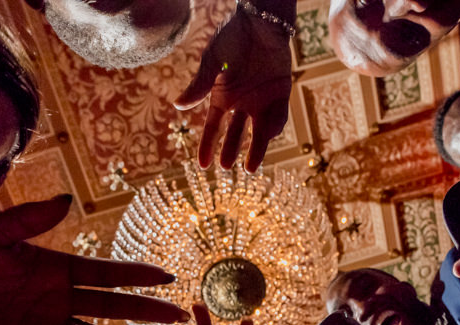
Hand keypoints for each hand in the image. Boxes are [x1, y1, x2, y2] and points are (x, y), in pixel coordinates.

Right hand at [174, 8, 291, 171]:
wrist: (260, 21)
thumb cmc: (232, 38)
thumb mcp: (213, 62)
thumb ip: (200, 85)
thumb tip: (179, 105)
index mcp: (222, 97)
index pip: (213, 127)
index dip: (207, 146)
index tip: (203, 166)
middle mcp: (241, 103)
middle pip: (235, 134)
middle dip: (230, 151)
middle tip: (226, 168)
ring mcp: (261, 100)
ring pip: (258, 132)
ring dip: (254, 150)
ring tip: (249, 168)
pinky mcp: (280, 93)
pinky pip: (279, 116)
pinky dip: (275, 127)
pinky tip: (269, 136)